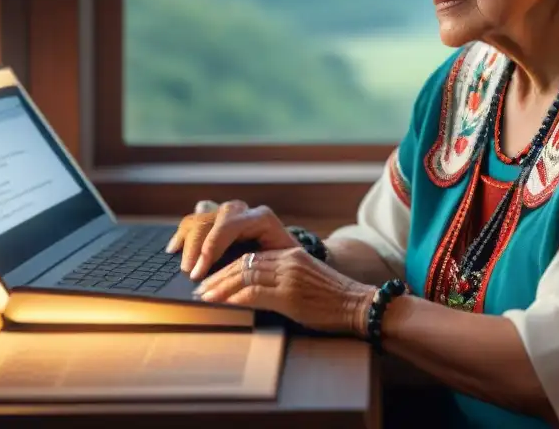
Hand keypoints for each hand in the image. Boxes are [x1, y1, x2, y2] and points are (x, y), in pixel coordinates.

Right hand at [165, 200, 298, 280]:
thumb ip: (259, 267)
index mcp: (260, 217)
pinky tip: (174, 248)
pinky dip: (184, 233)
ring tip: (183, 265)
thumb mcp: (279, 264)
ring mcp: (229, 212)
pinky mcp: (219, 219)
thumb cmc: (286, 264)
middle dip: (197, 248)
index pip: (228, 226)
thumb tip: (233, 281)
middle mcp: (243, 210)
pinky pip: (196, 219)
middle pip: (211, 220)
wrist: (290, 256)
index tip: (198, 273)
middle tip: (190, 274)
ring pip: (200, 218)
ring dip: (187, 242)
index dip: (209, 249)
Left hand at [195, 247, 375, 334]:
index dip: (226, 267)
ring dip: (220, 287)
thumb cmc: (332, 299)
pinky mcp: (290, 293)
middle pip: (243, 262)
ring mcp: (289, 275)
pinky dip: (234, 297)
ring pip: (244, 274)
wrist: (358, 306)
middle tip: (200, 287)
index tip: (211, 278)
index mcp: (290, 254)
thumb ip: (280, 279)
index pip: (250, 256)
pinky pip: (254, 291)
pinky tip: (222, 303)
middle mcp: (288, 259)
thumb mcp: (304, 282)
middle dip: (218, 276)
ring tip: (205, 296)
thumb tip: (250, 290)